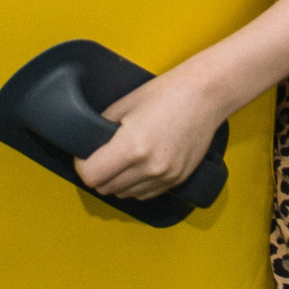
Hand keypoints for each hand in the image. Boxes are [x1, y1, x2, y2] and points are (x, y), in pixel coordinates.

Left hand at [74, 69, 223, 200]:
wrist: (206, 96)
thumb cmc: (167, 93)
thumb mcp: (125, 104)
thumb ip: (101, 127)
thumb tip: (87, 144)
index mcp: (132, 146)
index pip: (91, 176)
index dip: (82, 165)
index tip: (84, 156)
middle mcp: (150, 167)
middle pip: (105, 188)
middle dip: (97, 174)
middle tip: (100, 157)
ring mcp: (165, 176)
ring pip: (124, 195)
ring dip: (117, 182)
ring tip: (122, 160)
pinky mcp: (177, 180)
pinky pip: (145, 194)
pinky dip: (136, 185)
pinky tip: (139, 166)